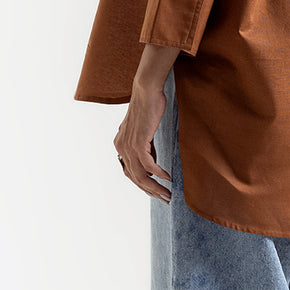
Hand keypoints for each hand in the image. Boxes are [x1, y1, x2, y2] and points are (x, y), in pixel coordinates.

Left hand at [113, 80, 172, 202]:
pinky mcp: (138, 142)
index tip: (157, 193)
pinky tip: (168, 178)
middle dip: (151, 191)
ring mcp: (128, 146)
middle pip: (135, 178)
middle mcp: (121, 148)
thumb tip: (152, 164)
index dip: (144, 186)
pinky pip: (149, 165)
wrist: (146, 91)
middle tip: (165, 199)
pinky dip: (159, 173)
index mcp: (120, 146)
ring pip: (141, 175)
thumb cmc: (148, 107)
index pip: (130, 173)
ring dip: (156, 187)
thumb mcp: (143, 130)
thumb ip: (144, 146)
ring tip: (168, 194)